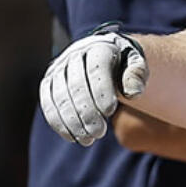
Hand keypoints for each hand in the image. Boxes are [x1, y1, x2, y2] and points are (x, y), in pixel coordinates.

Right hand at [40, 30, 147, 145]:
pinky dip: (59, 122)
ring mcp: (58, 68)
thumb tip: (134, 93)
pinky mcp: (48, 82)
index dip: (102, 90)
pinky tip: (73, 137)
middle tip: (99, 133)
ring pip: (60, 97)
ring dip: (72, 122)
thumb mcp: (136, 65)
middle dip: (87, 112)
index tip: (110, 112)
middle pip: (76, 86)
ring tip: (89, 140)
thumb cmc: (124, 64)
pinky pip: (49, 104)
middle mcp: (74, 55)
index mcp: (99, 47)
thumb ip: (137, 75)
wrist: (104, 57)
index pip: (97, 68)